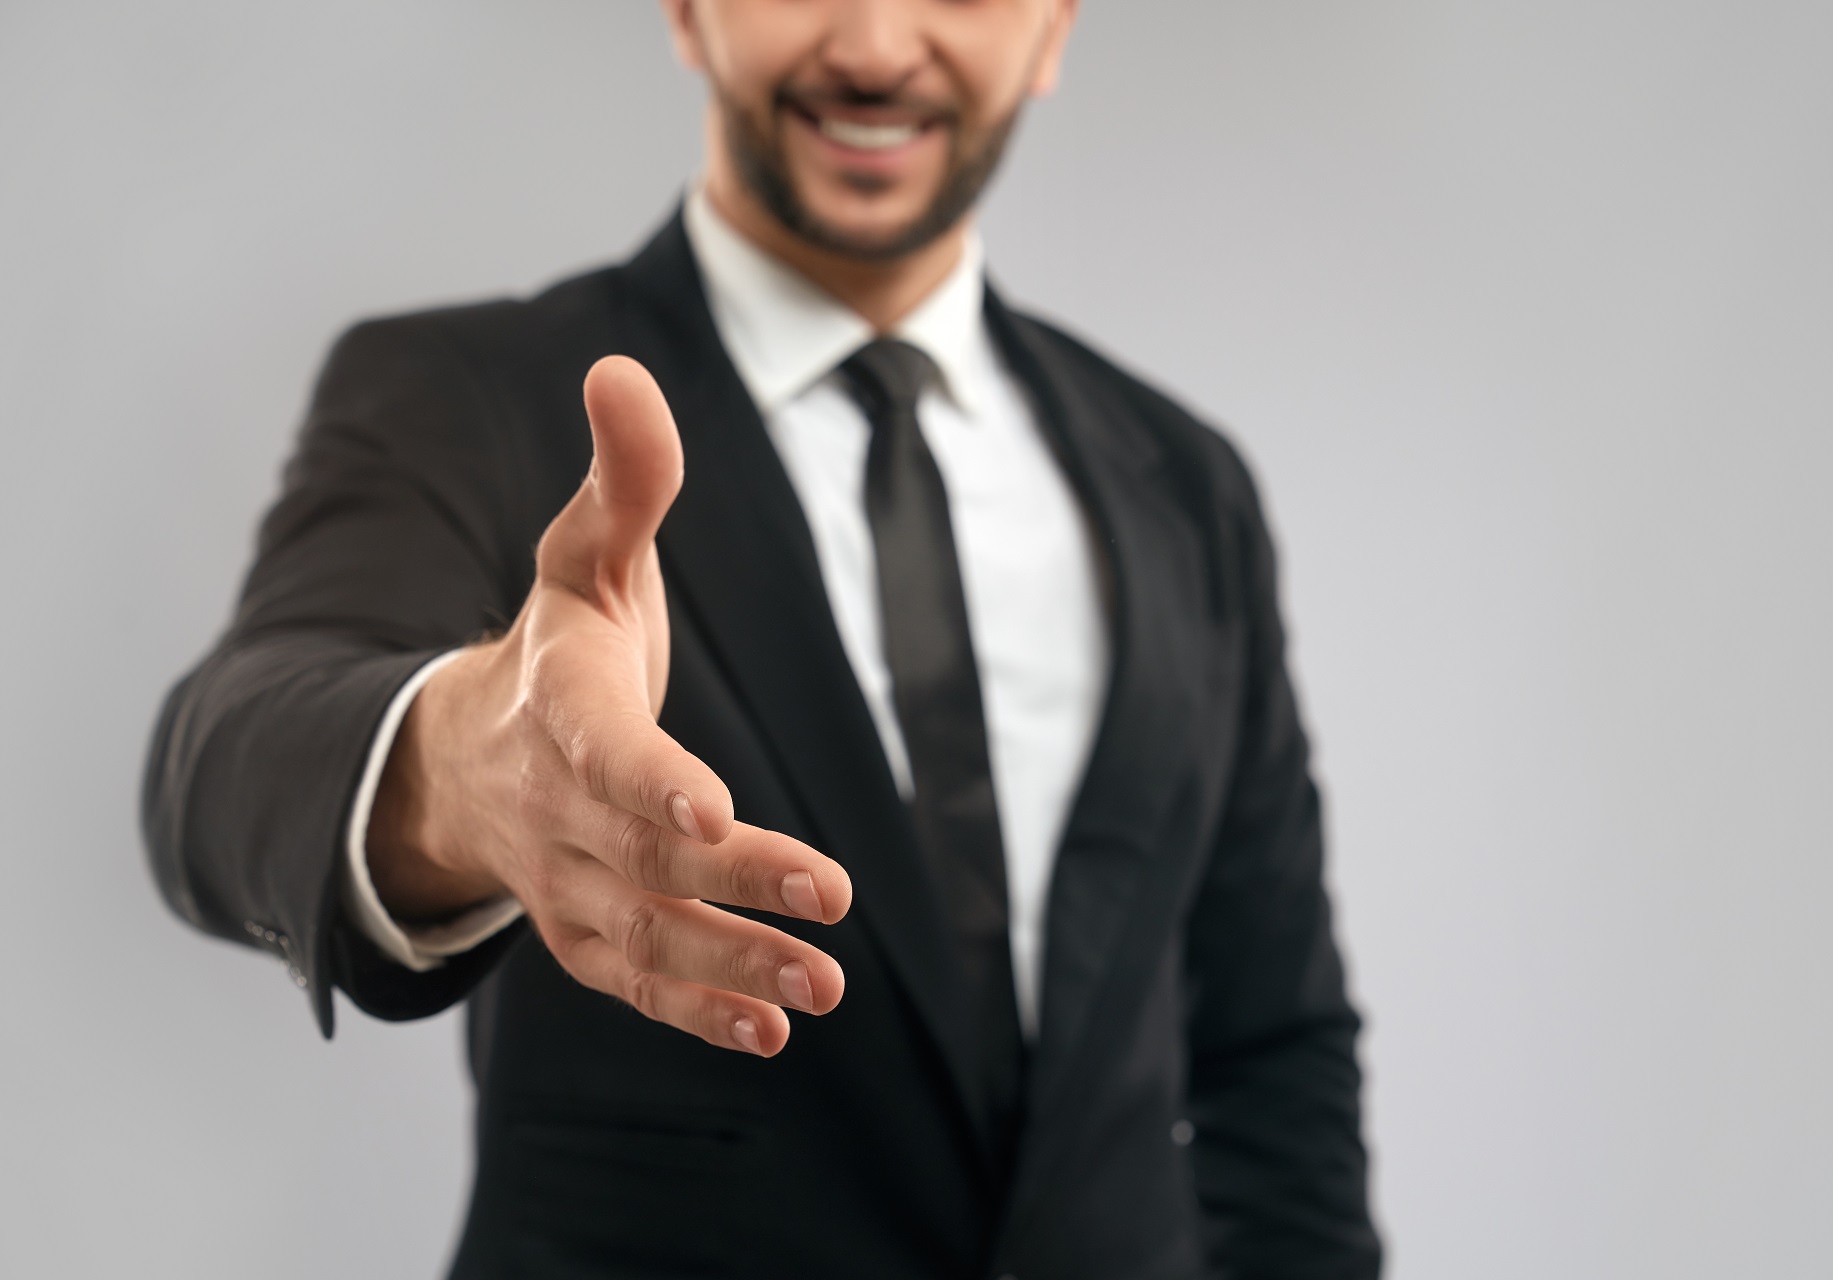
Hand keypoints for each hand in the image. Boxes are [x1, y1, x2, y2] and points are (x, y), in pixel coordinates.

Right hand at [366, 356, 850, 1055]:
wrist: (462, 754)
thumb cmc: (554, 647)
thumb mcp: (584, 557)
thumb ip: (623, 480)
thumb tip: (620, 367)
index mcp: (559, 707)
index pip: (603, 750)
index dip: (652, 780)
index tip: (713, 807)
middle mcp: (555, 804)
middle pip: (643, 851)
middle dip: (733, 880)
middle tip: (831, 901)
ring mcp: (564, 878)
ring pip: (645, 930)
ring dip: (731, 961)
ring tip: (822, 986)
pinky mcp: (583, 931)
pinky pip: (633, 979)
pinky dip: (696, 1008)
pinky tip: (772, 1030)